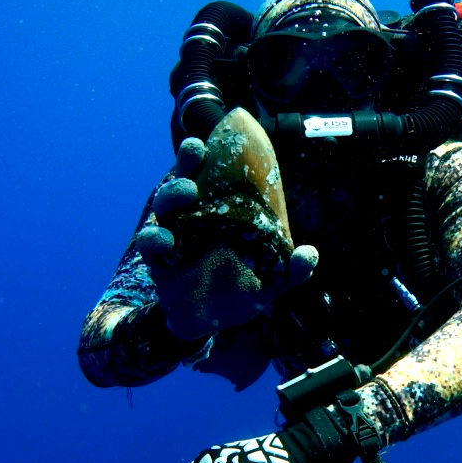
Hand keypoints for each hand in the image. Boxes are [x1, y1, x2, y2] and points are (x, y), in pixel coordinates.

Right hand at [135, 124, 317, 340]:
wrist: (209, 324)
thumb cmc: (239, 292)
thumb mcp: (271, 282)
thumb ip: (291, 271)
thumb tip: (310, 253)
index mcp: (220, 215)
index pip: (213, 179)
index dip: (212, 158)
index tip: (213, 138)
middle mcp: (193, 219)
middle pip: (185, 183)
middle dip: (187, 163)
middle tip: (197, 151)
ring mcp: (173, 238)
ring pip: (165, 208)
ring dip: (172, 195)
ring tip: (187, 191)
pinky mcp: (158, 262)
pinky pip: (151, 244)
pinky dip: (155, 238)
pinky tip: (164, 238)